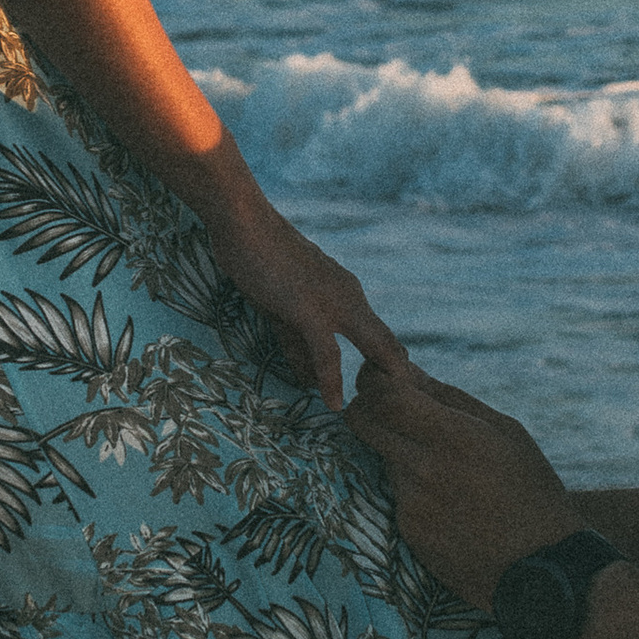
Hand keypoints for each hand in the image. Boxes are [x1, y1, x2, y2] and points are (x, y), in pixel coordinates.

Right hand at [203, 183, 407, 411]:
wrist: (244, 223)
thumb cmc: (259, 257)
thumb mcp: (283, 305)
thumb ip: (298, 341)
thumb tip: (309, 378)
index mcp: (347, 293)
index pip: (377, 335)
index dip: (386, 367)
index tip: (386, 398)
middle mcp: (349, 297)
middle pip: (385, 344)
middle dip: (393, 378)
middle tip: (394, 412)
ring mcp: (332, 303)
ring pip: (370, 346)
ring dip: (374, 383)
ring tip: (375, 416)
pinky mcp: (309, 309)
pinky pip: (327, 353)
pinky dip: (331, 381)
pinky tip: (332, 403)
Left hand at [344, 366, 573, 607]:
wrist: (541, 566)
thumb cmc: (531, 489)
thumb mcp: (505, 432)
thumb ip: (450, 398)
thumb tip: (405, 369)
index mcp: (454, 437)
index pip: (383, 395)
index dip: (373, 379)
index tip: (379, 374)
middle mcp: (424, 469)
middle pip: (362, 422)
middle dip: (366, 406)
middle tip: (387, 406)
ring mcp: (411, 503)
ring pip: (381, 457)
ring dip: (398, 450)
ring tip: (444, 466)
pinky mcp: (407, 531)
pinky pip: (396, 493)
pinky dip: (412, 487)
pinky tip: (449, 501)